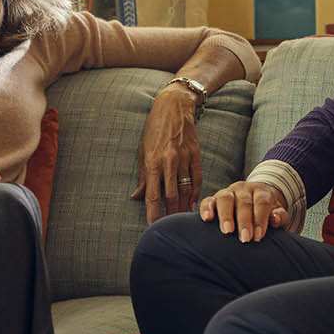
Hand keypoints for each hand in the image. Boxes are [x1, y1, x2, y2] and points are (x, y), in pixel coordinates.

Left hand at [130, 86, 201, 222]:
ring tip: (183, 220)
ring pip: (185, 189)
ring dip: (184, 207)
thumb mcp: (143, 149)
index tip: (152, 226)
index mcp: (152, 161)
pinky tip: (194, 203)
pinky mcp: (195, 154)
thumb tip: (136, 196)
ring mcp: (184, 158)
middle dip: (170, 214)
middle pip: (171, 195)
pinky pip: (197, 179)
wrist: (174, 106)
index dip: (152, 212)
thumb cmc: (154, 128)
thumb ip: (142, 175)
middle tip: (171, 228)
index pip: (152, 194)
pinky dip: (196, 193)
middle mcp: (169, 161)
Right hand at [199, 181, 290, 242]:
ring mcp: (228, 192)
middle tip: (245, 238)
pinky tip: (206, 219)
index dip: (260, 219)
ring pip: (225, 199)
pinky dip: (206, 208)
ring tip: (227, 231)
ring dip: (226, 215)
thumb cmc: (268, 211)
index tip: (259, 236)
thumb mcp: (278, 212)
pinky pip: (208, 200)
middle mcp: (244, 189)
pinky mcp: (215, 198)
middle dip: (244, 221)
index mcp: (261, 191)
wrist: (255, 198)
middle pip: (243, 202)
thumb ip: (280, 216)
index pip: (261, 203)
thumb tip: (274, 219)